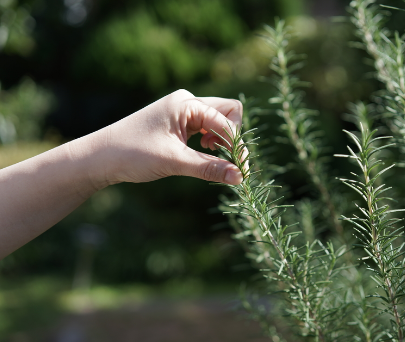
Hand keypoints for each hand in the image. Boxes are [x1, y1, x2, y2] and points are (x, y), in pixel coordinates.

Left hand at [88, 89, 244, 185]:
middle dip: (232, 136)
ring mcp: (181, 112)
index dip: (236, 145)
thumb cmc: (133, 154)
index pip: (226, 120)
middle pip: (227, 112)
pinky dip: (211, 142)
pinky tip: (202, 154)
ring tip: (214, 159)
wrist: (99, 158)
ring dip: (222, 140)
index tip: (241, 170)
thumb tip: (240, 177)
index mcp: (186, 103)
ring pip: (217, 121)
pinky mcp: (177, 124)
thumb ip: (209, 168)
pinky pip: (205, 128)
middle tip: (229, 161)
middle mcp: (186, 102)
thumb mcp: (174, 161)